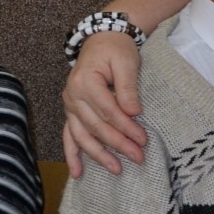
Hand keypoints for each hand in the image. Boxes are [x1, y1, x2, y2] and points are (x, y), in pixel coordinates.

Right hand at [61, 30, 146, 176]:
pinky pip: (69, 136)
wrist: (101, 40)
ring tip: (116, 170)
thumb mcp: (127, 62)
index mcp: (85, 82)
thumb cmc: (116, 50)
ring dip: (98, 155)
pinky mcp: (72, 112)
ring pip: (81, 135)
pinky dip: (72, 155)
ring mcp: (70, 106)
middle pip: (96, 126)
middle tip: (138, 157)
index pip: (108, 111)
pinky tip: (77, 173)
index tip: (143, 140)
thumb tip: (133, 113)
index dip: (126, 127)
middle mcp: (72, 96)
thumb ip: (128, 87)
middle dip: (118, 144)